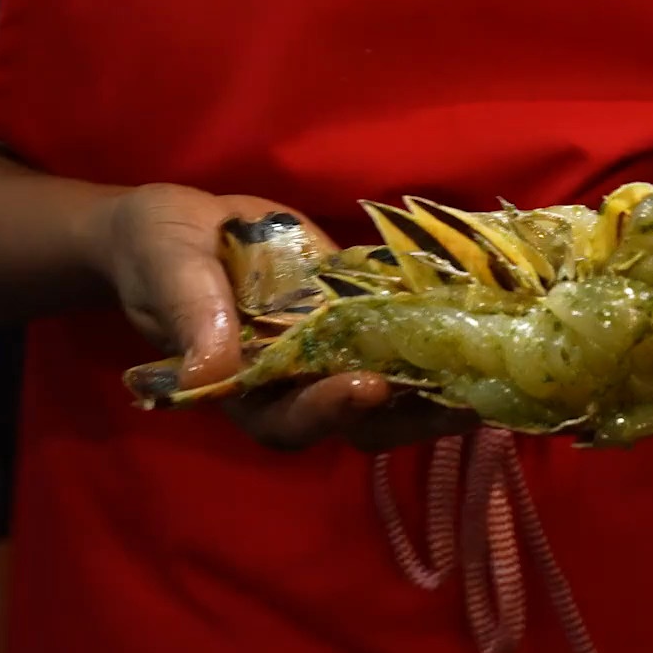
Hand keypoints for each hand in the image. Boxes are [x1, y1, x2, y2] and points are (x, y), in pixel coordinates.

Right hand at [88, 183, 474, 451]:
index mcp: (245, 390)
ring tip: (493, 381)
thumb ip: (192, 318)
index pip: (290, 422)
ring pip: (393, 392)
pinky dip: (441, 342)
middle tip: (465, 402)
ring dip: (441, 391)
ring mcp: (331, 355)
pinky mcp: (358, 320)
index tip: (367, 387)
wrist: (178, 228)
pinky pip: (402, 342)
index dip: (330, 413)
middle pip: (360, 423)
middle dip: (412, 417)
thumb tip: (210, 370)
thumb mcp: (170, 273)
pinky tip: (487, 332)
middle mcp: (296, 384)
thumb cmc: (158, 253)